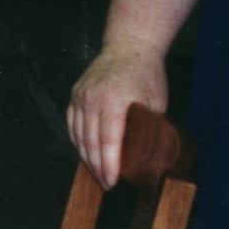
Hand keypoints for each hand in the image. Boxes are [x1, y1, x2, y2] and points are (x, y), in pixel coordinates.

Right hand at [68, 44, 168, 187]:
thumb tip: (150, 155)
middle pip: (90, 142)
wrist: (130, 45)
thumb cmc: (147, 74)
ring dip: (86, 157)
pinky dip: (77, 141)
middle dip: (97, 167)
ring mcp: (81, 95)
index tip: (112, 181)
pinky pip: (71, 124)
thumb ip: (148, 127)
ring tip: (97, 173)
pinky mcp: (75, 94)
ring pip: (78, 135)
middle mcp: (93, 98)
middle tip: (106, 184)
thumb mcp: (156, 102)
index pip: (108, 140)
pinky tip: (85, 154)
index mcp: (115, 99)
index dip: (109, 164)